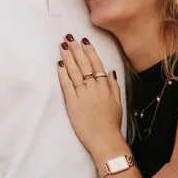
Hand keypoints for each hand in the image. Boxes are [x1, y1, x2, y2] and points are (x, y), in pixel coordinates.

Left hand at [56, 36, 125, 158]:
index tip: (83, 41)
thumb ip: (114, 86)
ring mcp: (83, 95)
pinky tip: (59, 64)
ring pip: (75, 71)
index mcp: (105, 86)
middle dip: (75, 49)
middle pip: (84, 64)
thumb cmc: (111, 124)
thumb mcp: (118, 103)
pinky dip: (63, 73)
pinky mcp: (73, 103)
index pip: (96, 63)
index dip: (89, 51)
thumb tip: (110, 72)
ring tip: (62, 46)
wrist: (105, 140)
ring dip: (68, 57)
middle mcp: (94, 88)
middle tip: (68, 37)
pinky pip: (67, 85)